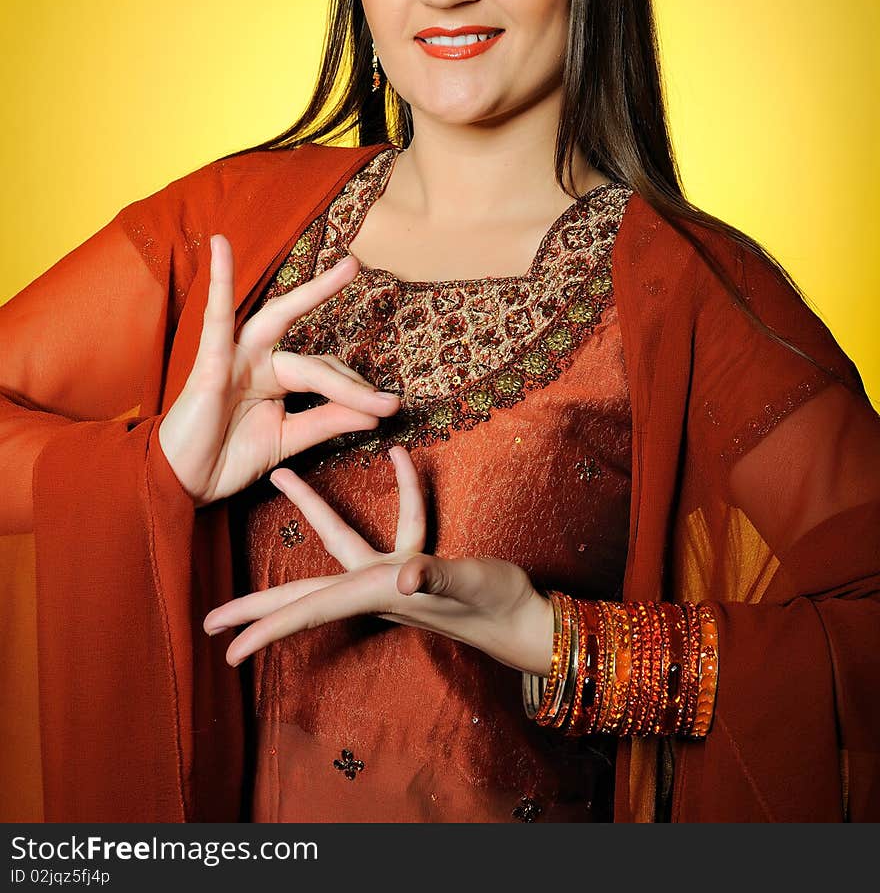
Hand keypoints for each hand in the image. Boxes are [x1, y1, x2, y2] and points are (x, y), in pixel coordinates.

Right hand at [157, 235, 399, 505]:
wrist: (184, 484)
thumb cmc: (227, 458)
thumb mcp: (287, 439)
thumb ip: (326, 422)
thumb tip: (376, 413)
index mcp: (276, 379)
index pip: (324, 373)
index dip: (356, 390)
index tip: (387, 407)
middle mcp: (258, 361)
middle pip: (305, 339)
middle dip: (333, 306)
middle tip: (356, 266)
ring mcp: (234, 358)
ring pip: (278, 321)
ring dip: (310, 293)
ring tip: (343, 266)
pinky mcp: (209, 363)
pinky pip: (216, 319)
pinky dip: (220, 282)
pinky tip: (222, 247)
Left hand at [203, 444, 554, 676]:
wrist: (530, 620)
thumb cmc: (500, 607)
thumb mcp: (470, 586)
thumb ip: (436, 578)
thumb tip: (405, 579)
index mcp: (377, 594)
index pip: (310, 611)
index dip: (266, 626)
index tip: (225, 646)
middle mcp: (375, 589)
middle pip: (304, 598)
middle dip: (259, 606)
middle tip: (211, 623)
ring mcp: (393, 578)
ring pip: (339, 543)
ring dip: (312, 509)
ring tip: (282, 477)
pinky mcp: (415, 565)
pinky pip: (399, 523)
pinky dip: (401, 491)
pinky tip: (404, 457)